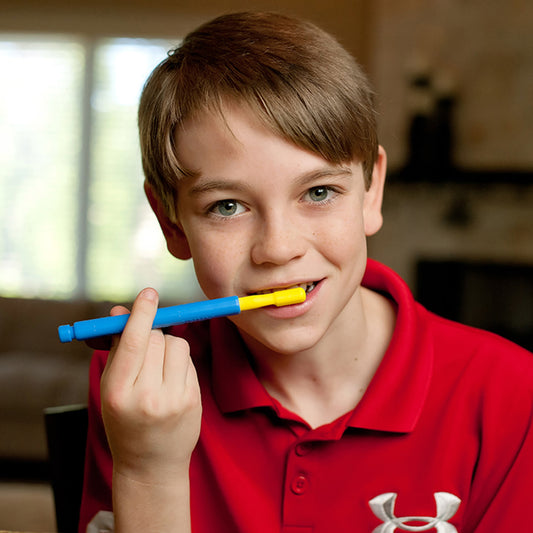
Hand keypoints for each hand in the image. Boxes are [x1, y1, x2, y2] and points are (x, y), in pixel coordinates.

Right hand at [100, 288, 201, 483]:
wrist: (150, 465)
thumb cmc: (125, 420)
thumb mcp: (111, 387)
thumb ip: (117, 348)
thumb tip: (121, 310)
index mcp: (117, 392)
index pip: (132, 343)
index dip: (141, 314)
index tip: (149, 293)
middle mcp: (146, 396)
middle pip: (156, 339)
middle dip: (151, 333)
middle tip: (145, 346)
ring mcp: (173, 399)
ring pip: (177, 345)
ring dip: (167, 345)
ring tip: (158, 367)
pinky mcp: (193, 400)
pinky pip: (189, 360)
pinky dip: (179, 361)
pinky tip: (170, 381)